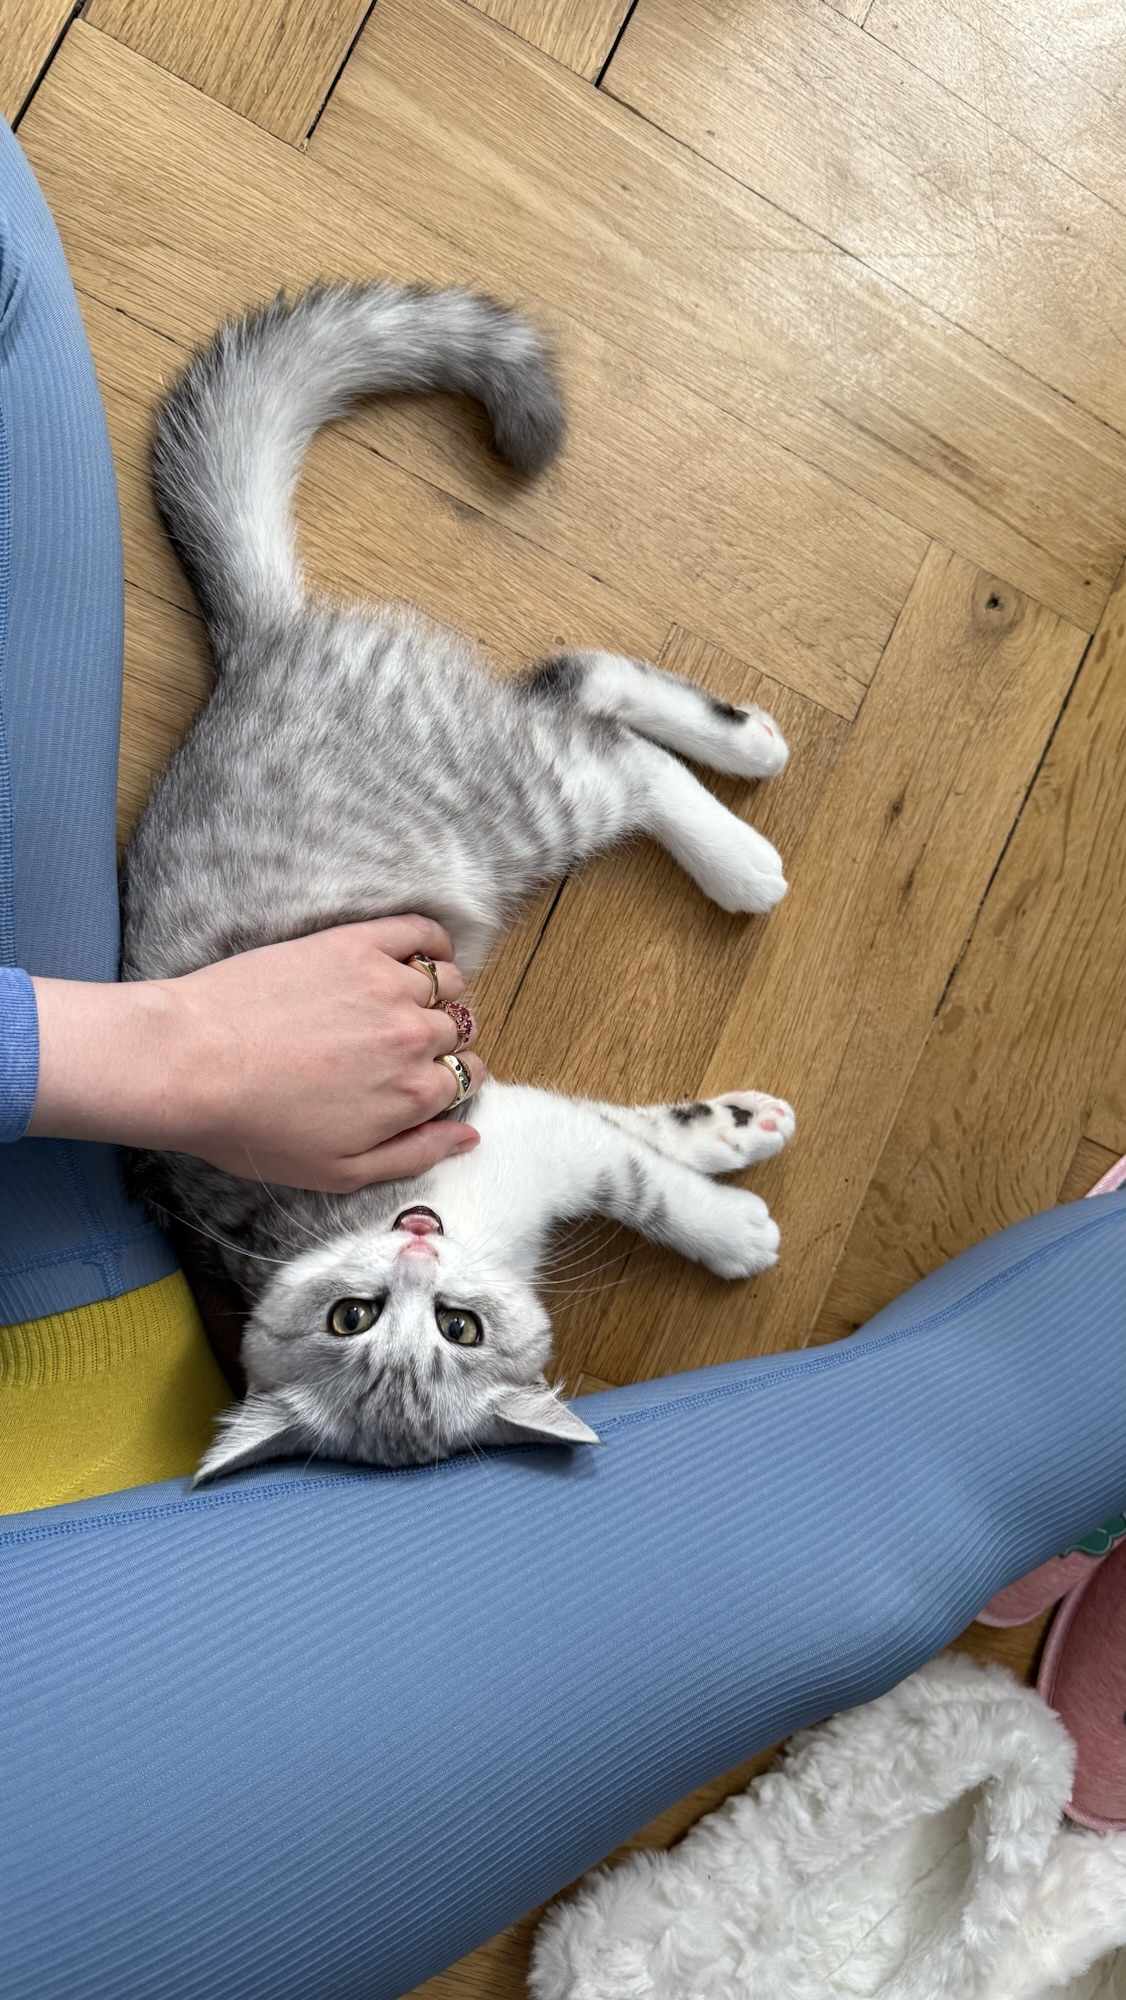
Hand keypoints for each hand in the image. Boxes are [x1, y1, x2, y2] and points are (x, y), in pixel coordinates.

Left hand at [28, 917, 485, 1190]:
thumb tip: (470, 1136)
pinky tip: (424, 954)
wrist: (187, 1062)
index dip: (444, 1082)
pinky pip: (422, 931)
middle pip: (455, 1031)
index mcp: (413, 1094)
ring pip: (447, 983)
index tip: (416, 1080)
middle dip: (437, 1042)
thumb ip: (414, 1154)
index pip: (464, 1078)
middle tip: (392, 1048)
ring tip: (396, 1004)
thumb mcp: (338, 1171)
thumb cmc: (253, 1126)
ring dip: (435, 995)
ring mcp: (387, 984)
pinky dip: (434, 941)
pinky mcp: (355, 944)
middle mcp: (413, 1035)